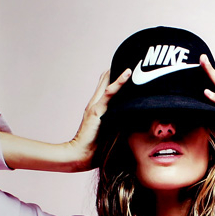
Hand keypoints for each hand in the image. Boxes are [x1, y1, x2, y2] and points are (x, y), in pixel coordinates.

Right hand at [0, 67, 129, 171]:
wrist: (81, 155)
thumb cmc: (96, 150)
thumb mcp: (110, 135)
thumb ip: (117, 127)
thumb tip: (134, 126)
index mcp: (98, 109)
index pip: (108, 89)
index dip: (117, 79)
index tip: (130, 69)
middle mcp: (96, 104)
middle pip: (107, 82)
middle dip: (118, 71)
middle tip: (133, 60)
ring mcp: (96, 106)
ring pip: (109, 84)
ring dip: (120, 73)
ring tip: (133, 62)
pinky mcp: (97, 110)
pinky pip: (110, 92)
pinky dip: (119, 82)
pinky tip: (127, 73)